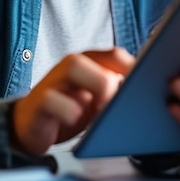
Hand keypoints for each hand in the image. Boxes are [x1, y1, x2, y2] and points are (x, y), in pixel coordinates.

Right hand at [11, 47, 134, 155]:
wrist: (30, 125)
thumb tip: (142, 93)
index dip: (135, 69)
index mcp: (90, 62)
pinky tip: (76, 118)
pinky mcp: (38, 101)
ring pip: (75, 66)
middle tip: (124, 101)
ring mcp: (54, 81)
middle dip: (117, 78)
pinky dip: (67, 108)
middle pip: (100, 56)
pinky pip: (52, 99)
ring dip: (97, 85)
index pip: (116, 55)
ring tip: (104, 107)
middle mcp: (72, 66)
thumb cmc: (69, 108)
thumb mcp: (96, 100)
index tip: (149, 86)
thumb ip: (116, 91)